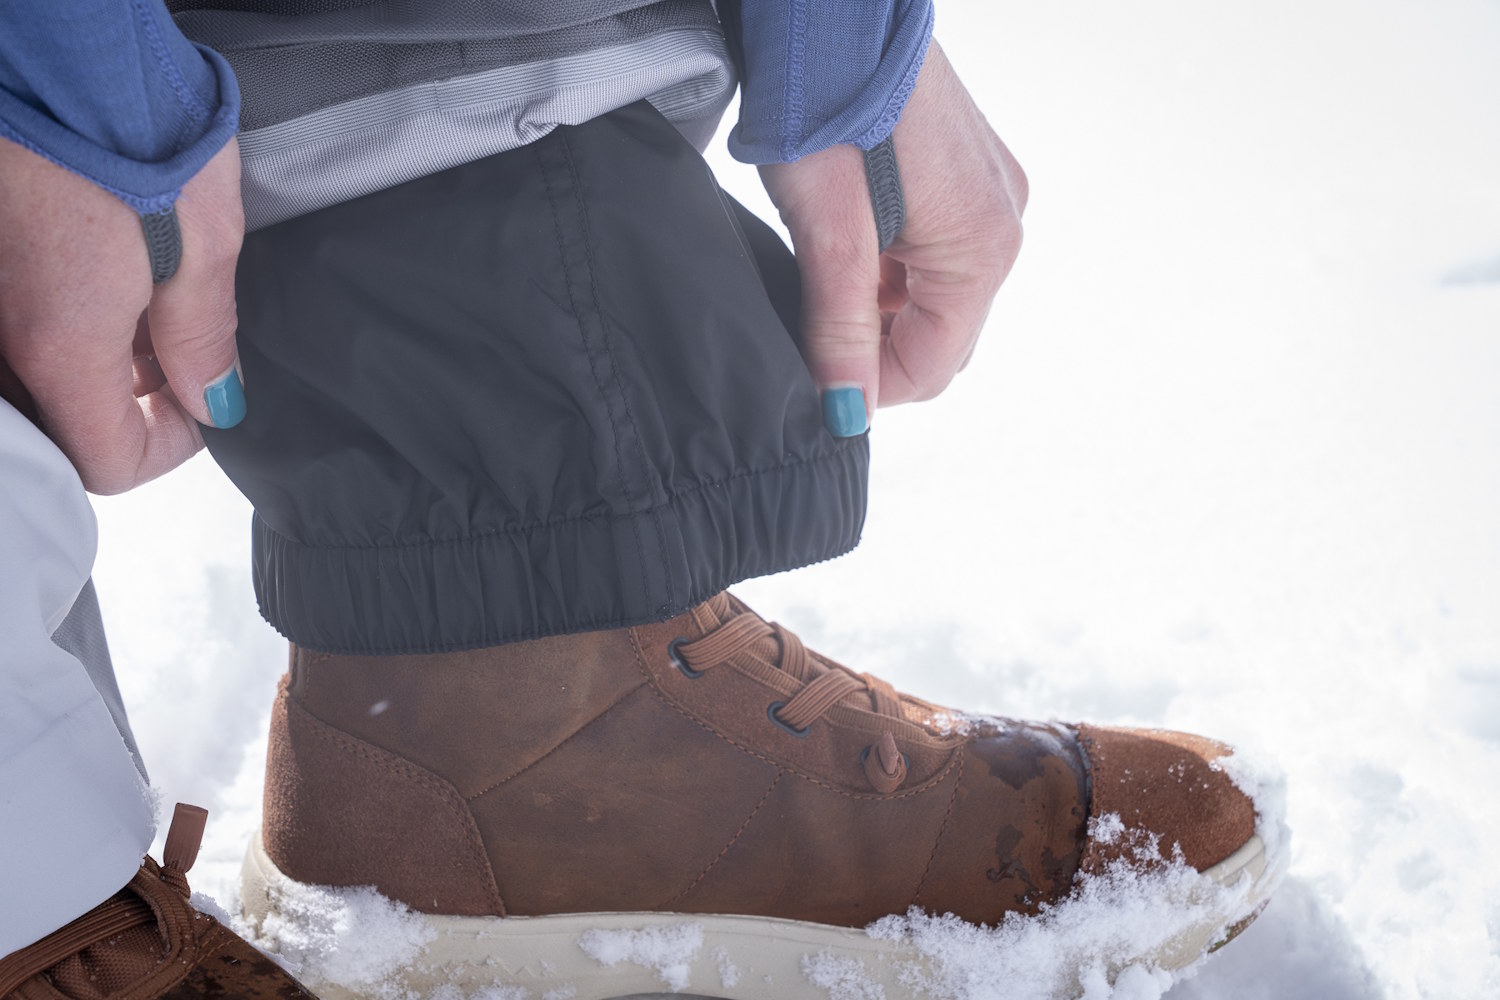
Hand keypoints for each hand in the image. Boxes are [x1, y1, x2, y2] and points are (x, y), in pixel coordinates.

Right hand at [0, 137, 244, 493]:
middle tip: (180, 356)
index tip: (204, 409)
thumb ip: (202, 339)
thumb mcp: (203, 245)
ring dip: (102, 358)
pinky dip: (68, 315)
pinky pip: (21, 315)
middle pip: (67, 417)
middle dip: (132, 403)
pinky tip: (112, 271)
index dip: (169, 449)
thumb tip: (214, 400)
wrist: (59, 41)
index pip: (106, 462)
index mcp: (60, 344)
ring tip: (155, 302)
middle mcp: (3, 327)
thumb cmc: (131, 128)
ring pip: (41, 366)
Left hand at [759, 41, 1027, 432]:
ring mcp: (989, 190)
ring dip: (881, 307)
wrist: (832, 10)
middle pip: (942, 333)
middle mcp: (1001, 222)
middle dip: (879, 348)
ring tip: (821, 279)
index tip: (817, 387)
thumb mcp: (828, 234)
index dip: (872, 388)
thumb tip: (847, 410)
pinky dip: (890, 265)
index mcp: (982, 248)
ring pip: (935, 293)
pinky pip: (936, 247)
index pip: (933, 366)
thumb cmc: (830, 103)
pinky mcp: (966, 167)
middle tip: (813, 334)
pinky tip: (845, 244)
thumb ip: (841, 330)